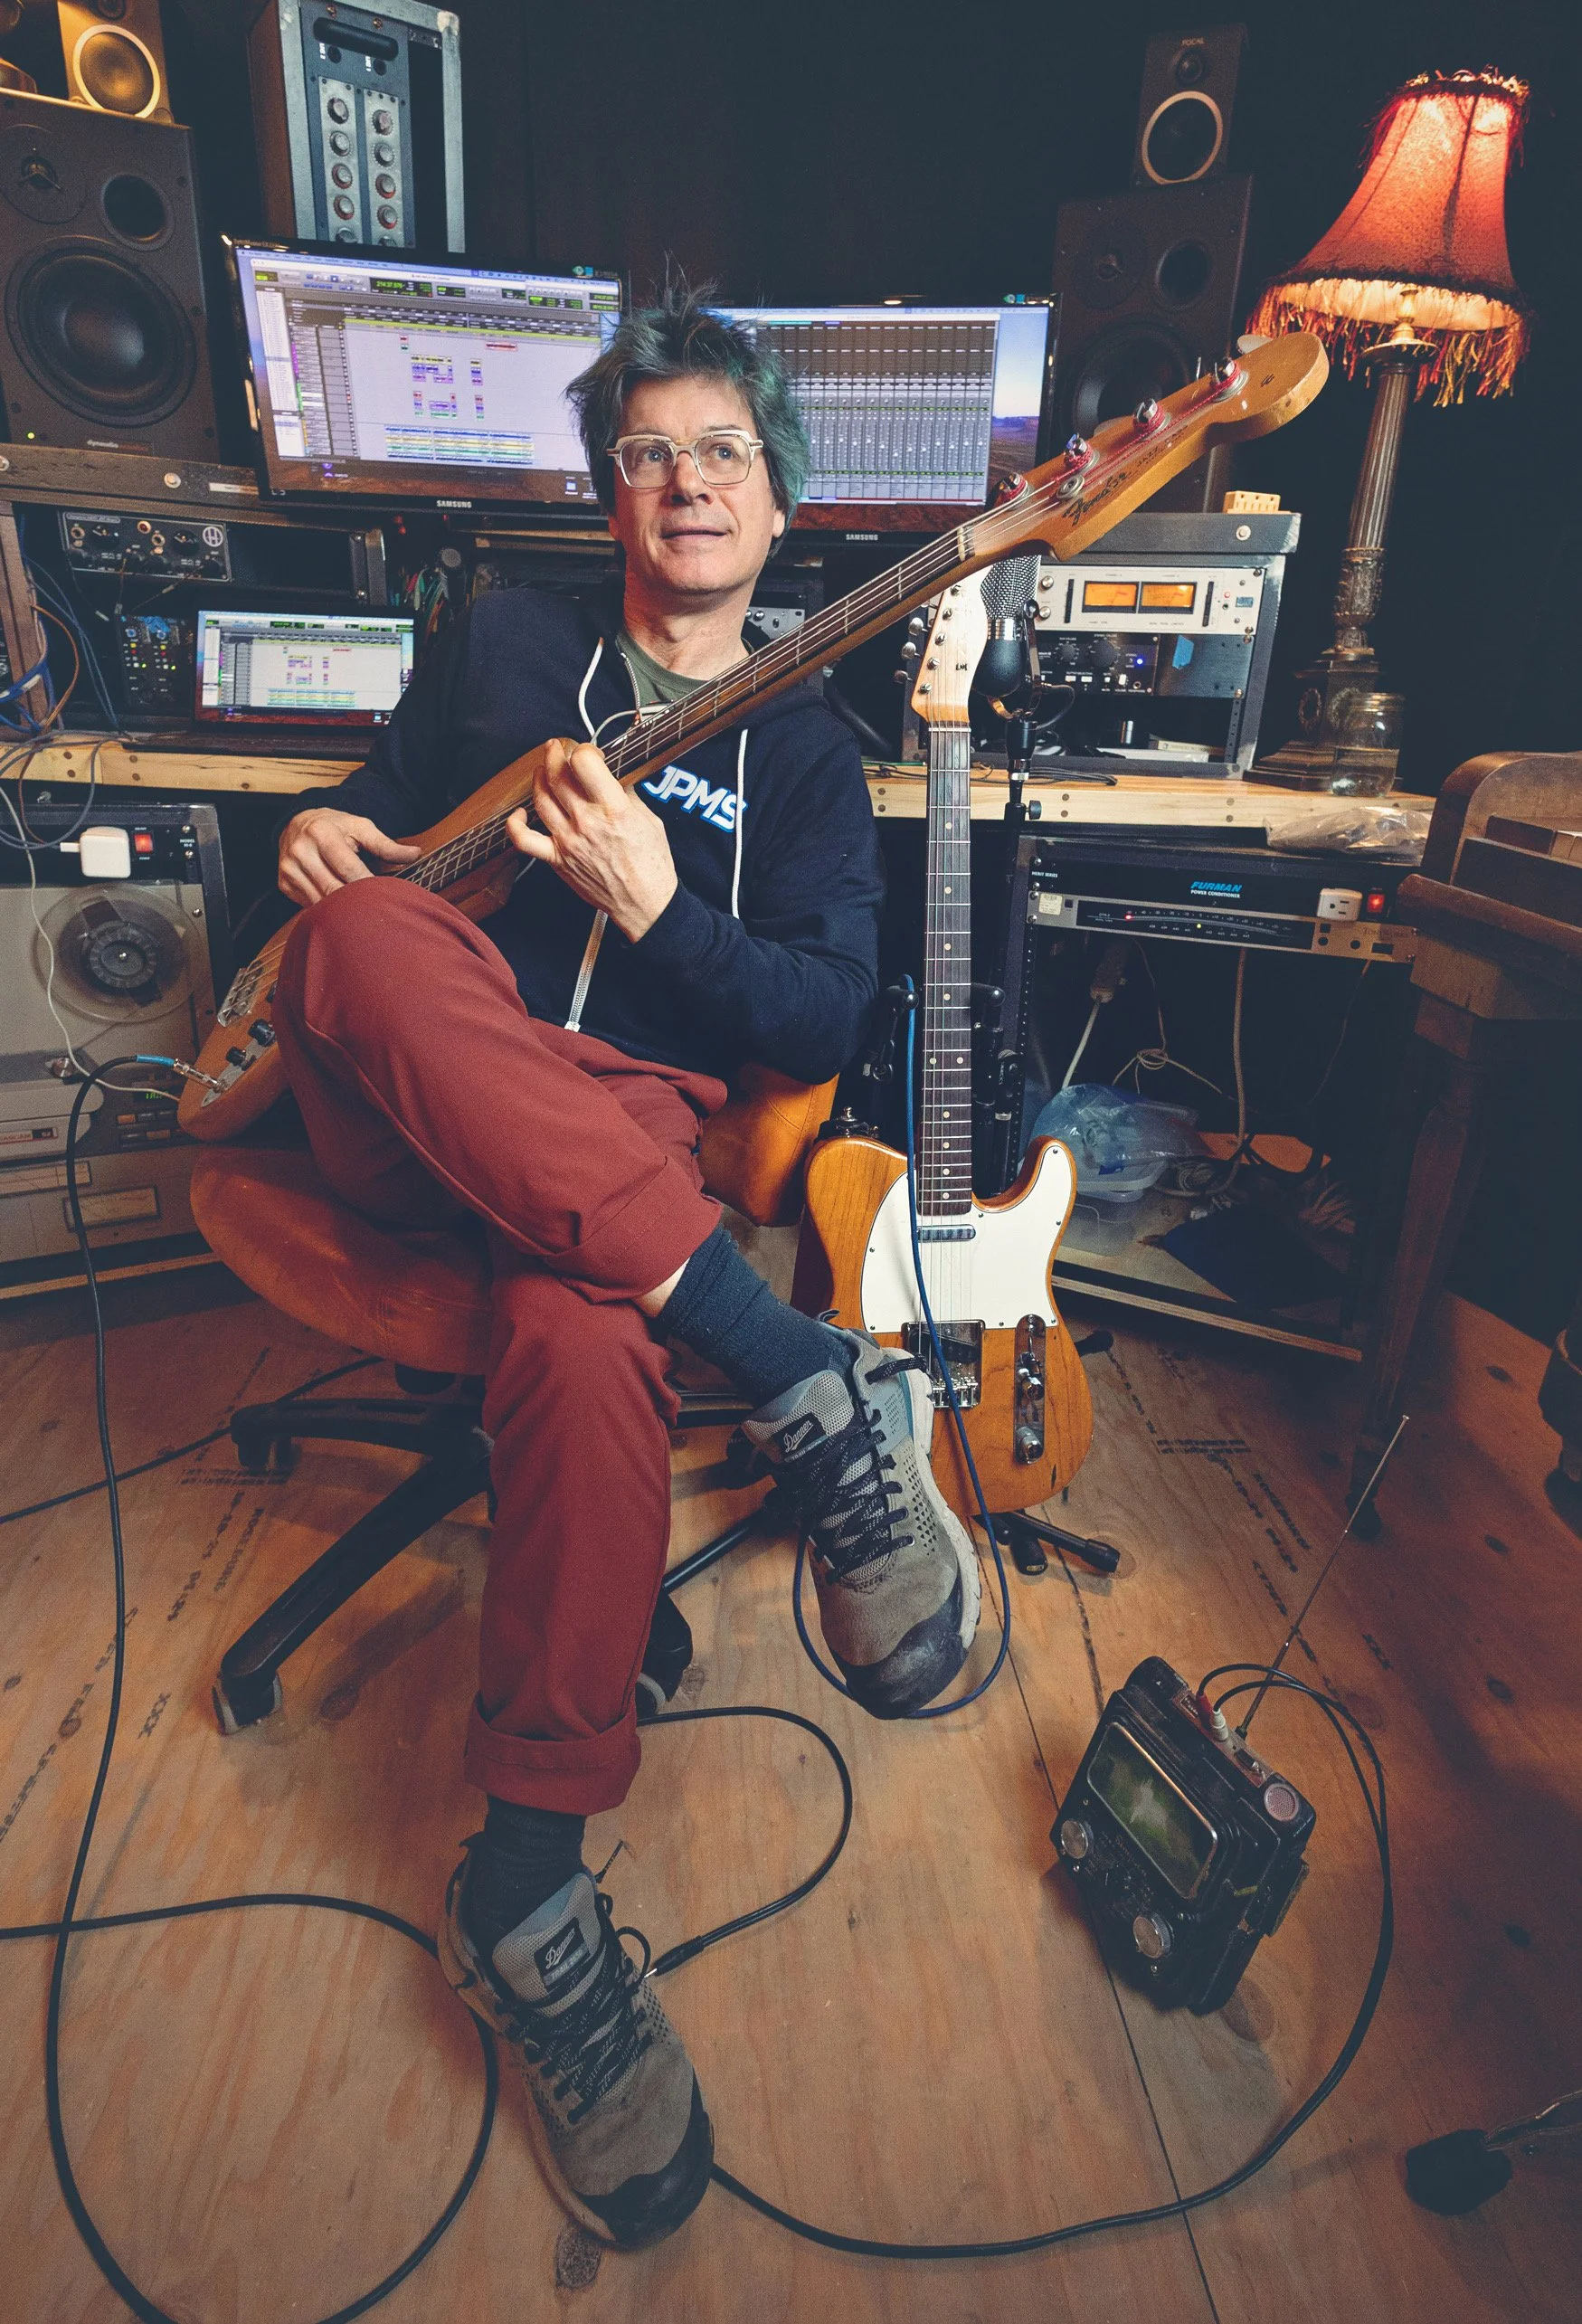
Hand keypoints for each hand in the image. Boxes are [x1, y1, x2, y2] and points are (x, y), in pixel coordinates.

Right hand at [277, 808, 421, 904]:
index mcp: (321, 834)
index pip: (349, 869)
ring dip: (342, 910)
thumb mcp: (361, 828)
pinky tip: (340, 908)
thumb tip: (416, 854)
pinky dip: (327, 909)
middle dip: (357, 902)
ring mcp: (289, 869)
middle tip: (377, 910)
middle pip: (333, 889)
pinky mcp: (283, 884)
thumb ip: (386, 844)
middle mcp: (300, 851)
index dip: (369, 886)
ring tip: (361, 912)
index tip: (386, 897)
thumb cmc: (335, 826)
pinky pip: (309, 905)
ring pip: (321, 902)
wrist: (298, 823)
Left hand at [506, 739, 677, 941]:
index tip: (589, 753)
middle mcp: (586, 821)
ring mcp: (568, 840)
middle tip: (558, 749)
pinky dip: (515, 824)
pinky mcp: (557, 859)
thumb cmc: (651, 865)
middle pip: (557, 774)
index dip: (584, 749)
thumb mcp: (649, 819)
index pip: (584, 762)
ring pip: (540, 797)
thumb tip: (611, 777)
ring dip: (539, 776)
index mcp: (613, 808)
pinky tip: (519, 813)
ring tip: (544, 770)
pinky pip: (524, 840)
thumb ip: (626, 795)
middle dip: (555, 754)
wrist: (644, 903)